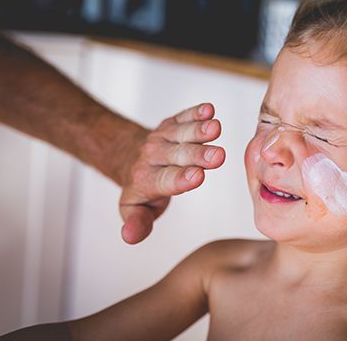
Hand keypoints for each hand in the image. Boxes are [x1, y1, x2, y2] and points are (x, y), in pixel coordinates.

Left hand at [119, 103, 224, 243]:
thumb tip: (129, 238)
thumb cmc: (141, 188)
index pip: (166, 180)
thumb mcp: (135, 210)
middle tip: (218, 156)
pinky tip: (209, 109)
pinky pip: (183, 117)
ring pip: (182, 133)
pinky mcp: (172, 123)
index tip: (198, 177)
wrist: (129, 155)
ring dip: (199, 130)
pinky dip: (196, 112)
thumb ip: (137, 223)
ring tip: (215, 127)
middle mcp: (154, 157)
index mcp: (147, 180)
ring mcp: (163, 138)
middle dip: (198, 156)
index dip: (181, 179)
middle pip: (178, 156)